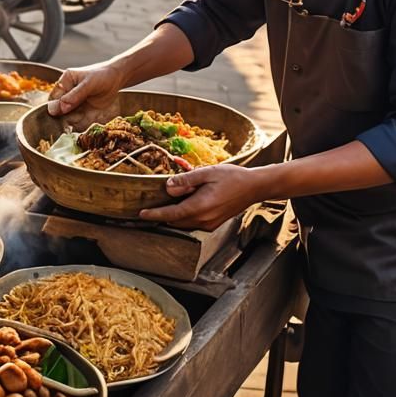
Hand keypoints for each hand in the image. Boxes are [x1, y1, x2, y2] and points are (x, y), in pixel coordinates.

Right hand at [46, 62, 124, 125]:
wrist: (117, 79)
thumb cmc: (102, 76)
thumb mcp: (89, 83)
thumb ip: (75, 95)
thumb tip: (60, 108)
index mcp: (65, 82)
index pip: (54, 98)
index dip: (56, 108)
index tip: (62, 114)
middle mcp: (67, 94)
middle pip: (58, 110)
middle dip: (62, 118)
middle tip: (68, 123)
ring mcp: (74, 104)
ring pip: (66, 118)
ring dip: (70, 124)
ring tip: (74, 126)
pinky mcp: (82, 113)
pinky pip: (77, 122)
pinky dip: (78, 126)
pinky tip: (80, 127)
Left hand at [139, 163, 262, 230]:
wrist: (254, 187)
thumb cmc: (232, 177)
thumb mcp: (207, 172)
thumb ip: (186, 180)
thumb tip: (168, 187)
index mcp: (200, 207)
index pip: (171, 215)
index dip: (155, 215)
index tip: (141, 214)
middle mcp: (204, 220)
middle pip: (175, 221)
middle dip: (163, 213)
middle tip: (153, 201)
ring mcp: (209, 224)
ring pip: (183, 223)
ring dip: (175, 213)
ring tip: (171, 198)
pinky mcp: (213, 224)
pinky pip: (192, 222)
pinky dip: (185, 214)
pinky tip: (187, 200)